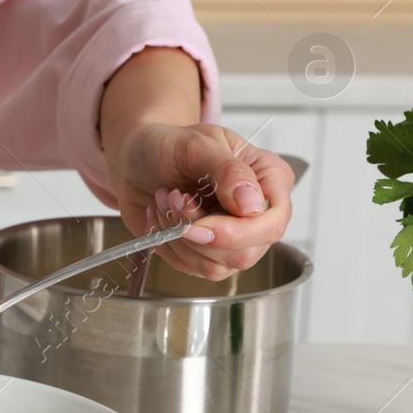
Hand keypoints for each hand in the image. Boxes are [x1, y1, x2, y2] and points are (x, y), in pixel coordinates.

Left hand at [107, 123, 293, 279]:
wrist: (139, 158)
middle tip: (173, 196)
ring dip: (177, 235)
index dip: (238, 232)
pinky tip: (159, 214)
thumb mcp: (198, 145)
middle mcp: (257, 214)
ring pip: (216, 266)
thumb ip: (228, 172)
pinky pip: (190, 266)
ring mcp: (233, 238)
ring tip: (164, 199)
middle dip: (198, 231)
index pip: (272, 223)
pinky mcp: (205, 253)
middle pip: (245, 253)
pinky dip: (166, 242)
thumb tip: (253, 205)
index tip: (200, 222)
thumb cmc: (172, 145)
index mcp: (269, 180)